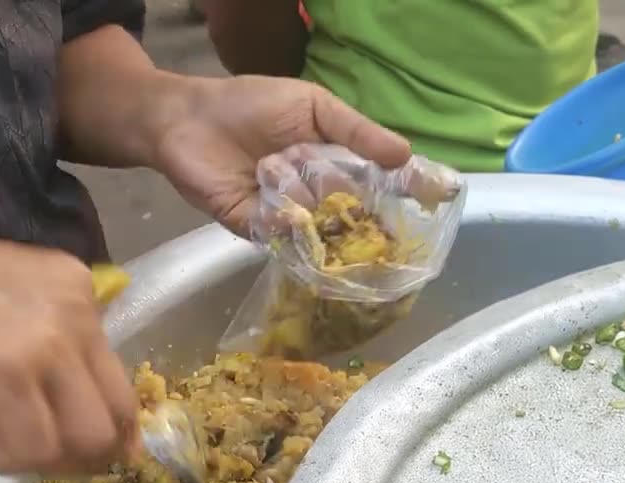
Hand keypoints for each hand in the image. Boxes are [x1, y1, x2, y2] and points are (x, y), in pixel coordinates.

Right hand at [0, 203, 140, 474]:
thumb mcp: (5, 306)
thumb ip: (51, 351)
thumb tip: (89, 425)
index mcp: (77, 289)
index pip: (121, 382)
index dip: (107, 433)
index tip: (79, 455)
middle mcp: (72, 309)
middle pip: (113, 418)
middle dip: (80, 456)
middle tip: (32, 457)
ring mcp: (40, 340)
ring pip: (80, 441)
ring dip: (38, 458)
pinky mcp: (0, 373)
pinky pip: (32, 448)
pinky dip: (5, 457)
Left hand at [149, 75, 412, 237]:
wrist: (186, 119)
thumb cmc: (251, 104)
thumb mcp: (313, 105)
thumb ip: (355, 129)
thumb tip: (405, 154)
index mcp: (336, 165)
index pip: (378, 186)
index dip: (405, 192)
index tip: (438, 197)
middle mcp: (317, 197)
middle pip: (351, 210)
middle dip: (345, 194)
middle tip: (321, 169)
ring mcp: (287, 217)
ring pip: (319, 224)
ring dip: (303, 193)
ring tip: (274, 161)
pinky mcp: (256, 230)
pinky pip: (282, 235)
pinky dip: (281, 215)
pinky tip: (267, 182)